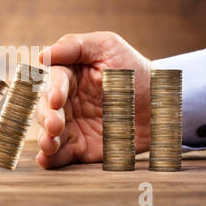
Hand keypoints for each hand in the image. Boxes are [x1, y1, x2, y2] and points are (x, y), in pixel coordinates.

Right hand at [36, 31, 151, 168]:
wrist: (162, 104)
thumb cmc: (134, 68)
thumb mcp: (108, 46)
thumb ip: (75, 45)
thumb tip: (43, 55)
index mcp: (68, 76)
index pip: (53, 81)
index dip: (52, 90)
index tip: (57, 99)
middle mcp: (65, 101)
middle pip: (46, 108)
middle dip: (47, 117)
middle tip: (55, 125)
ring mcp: (71, 125)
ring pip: (49, 132)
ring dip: (45, 139)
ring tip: (48, 145)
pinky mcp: (81, 147)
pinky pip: (63, 154)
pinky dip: (52, 158)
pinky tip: (46, 160)